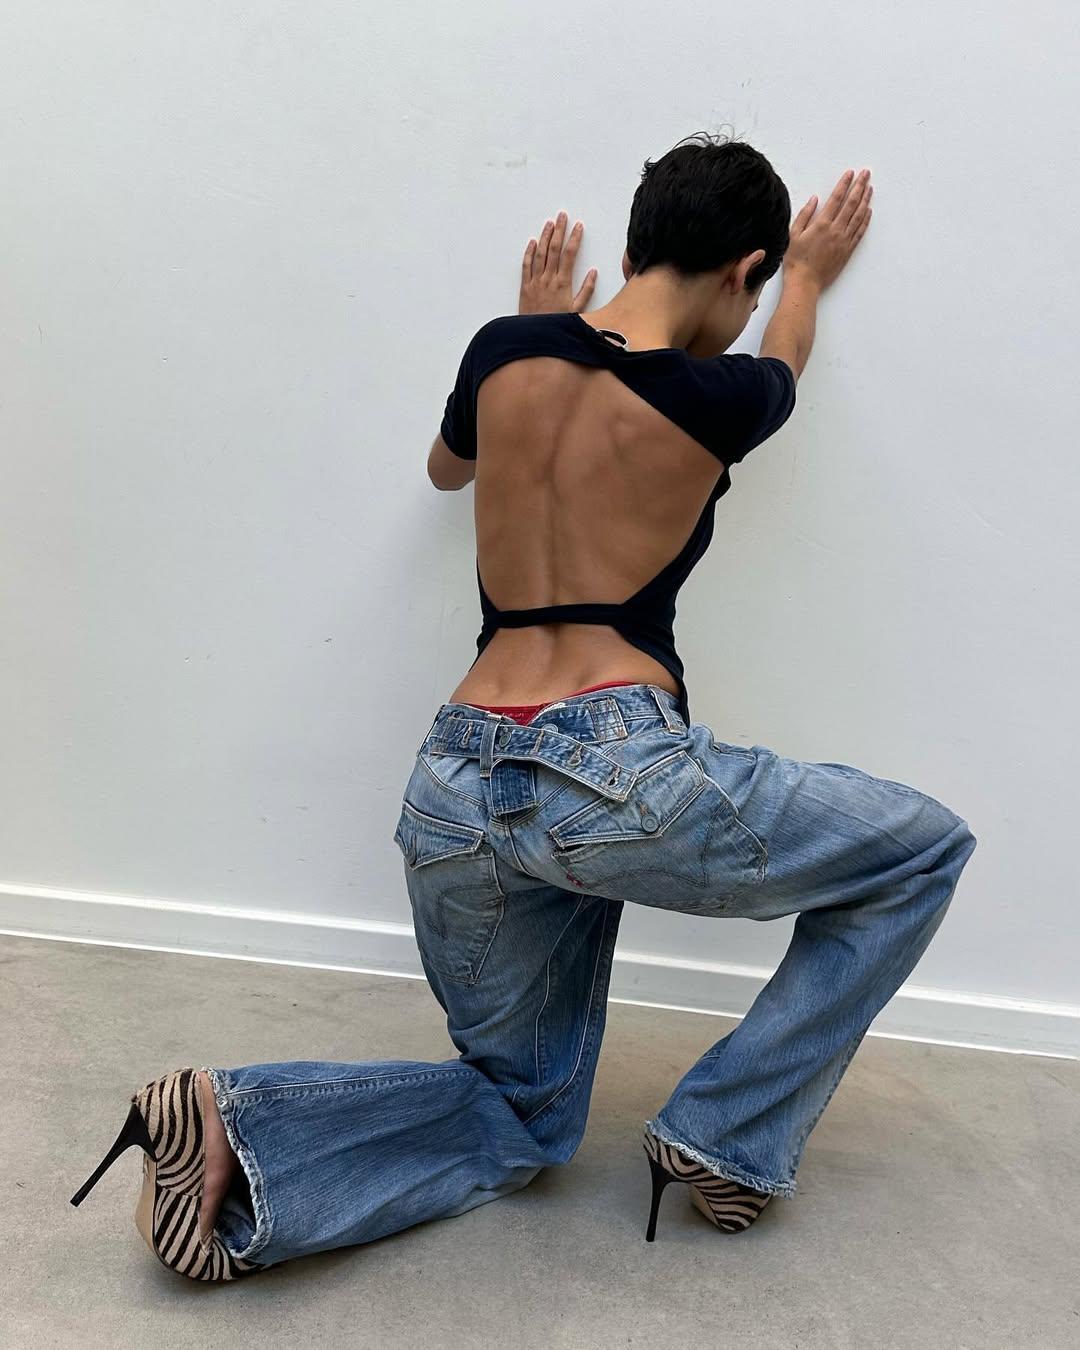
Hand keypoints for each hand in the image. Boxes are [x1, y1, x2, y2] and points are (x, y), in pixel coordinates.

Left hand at [519, 210, 597, 314]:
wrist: (536, 336)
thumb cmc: (558, 324)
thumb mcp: (578, 311)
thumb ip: (587, 290)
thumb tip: (593, 273)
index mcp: (563, 283)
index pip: (569, 254)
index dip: (574, 238)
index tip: (578, 226)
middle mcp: (548, 279)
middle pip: (554, 249)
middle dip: (559, 230)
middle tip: (562, 216)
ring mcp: (535, 282)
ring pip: (540, 253)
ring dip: (545, 236)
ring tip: (549, 223)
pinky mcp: (525, 287)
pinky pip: (526, 265)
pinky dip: (529, 252)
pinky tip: (533, 242)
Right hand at [784, 168, 872, 290]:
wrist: (805, 282)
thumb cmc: (796, 261)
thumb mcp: (793, 234)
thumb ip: (804, 215)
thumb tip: (814, 200)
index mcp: (822, 224)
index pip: (837, 198)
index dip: (844, 184)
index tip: (850, 173)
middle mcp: (836, 230)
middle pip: (851, 203)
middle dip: (859, 186)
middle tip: (866, 174)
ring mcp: (844, 240)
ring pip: (858, 216)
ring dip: (865, 200)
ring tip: (870, 188)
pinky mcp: (847, 250)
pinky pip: (860, 232)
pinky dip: (865, 220)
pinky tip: (868, 211)